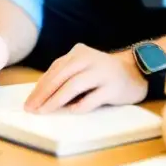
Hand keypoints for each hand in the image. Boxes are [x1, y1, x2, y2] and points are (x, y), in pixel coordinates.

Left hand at [24, 44, 145, 112]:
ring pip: (73, 86)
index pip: (54, 70)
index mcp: (78, 53)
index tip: (29, 101)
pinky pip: (93, 97)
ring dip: (56, 100)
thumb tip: (41, 96)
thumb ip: (66, 76)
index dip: (39, 87)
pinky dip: (80, 105)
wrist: (136, 70)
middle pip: (60, 77)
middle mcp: (88, 59)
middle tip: (32, 109)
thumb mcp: (83, 68)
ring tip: (45, 111)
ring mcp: (102, 72)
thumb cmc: (103, 73)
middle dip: (43, 94)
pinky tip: (71, 112)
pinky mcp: (113, 87)